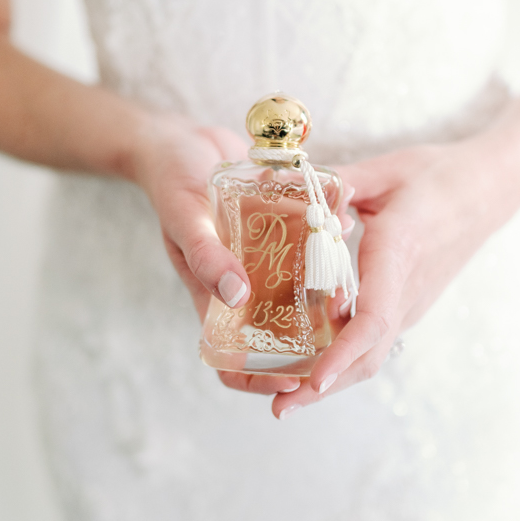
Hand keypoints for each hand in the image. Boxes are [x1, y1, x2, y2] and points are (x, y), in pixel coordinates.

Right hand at [135, 112, 356, 396]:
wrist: (179, 139)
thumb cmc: (170, 179)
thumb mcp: (184, 217)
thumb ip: (207, 256)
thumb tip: (237, 298)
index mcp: (213, 296)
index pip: (234, 359)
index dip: (259, 379)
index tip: (293, 382)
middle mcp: (242, 284)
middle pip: (279, 331)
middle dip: (310, 339)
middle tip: (341, 329)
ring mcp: (261, 258)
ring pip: (300, 287)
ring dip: (325, 284)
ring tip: (350, 278)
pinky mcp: (277, 228)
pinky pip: (307, 243)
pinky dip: (325, 235)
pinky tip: (344, 219)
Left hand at [271, 138, 517, 417]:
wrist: (492, 189)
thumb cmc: (439, 176)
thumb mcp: (385, 170)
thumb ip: (335, 183)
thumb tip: (276, 183)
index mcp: (398, 254)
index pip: (373, 318)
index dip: (342, 353)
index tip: (314, 379)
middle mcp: (406, 290)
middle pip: (369, 354)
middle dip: (325, 387)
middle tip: (280, 408)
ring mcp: (411, 302)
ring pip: (372, 352)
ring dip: (332, 378)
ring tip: (287, 397)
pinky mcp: (409, 302)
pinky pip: (375, 339)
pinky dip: (344, 357)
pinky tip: (312, 361)